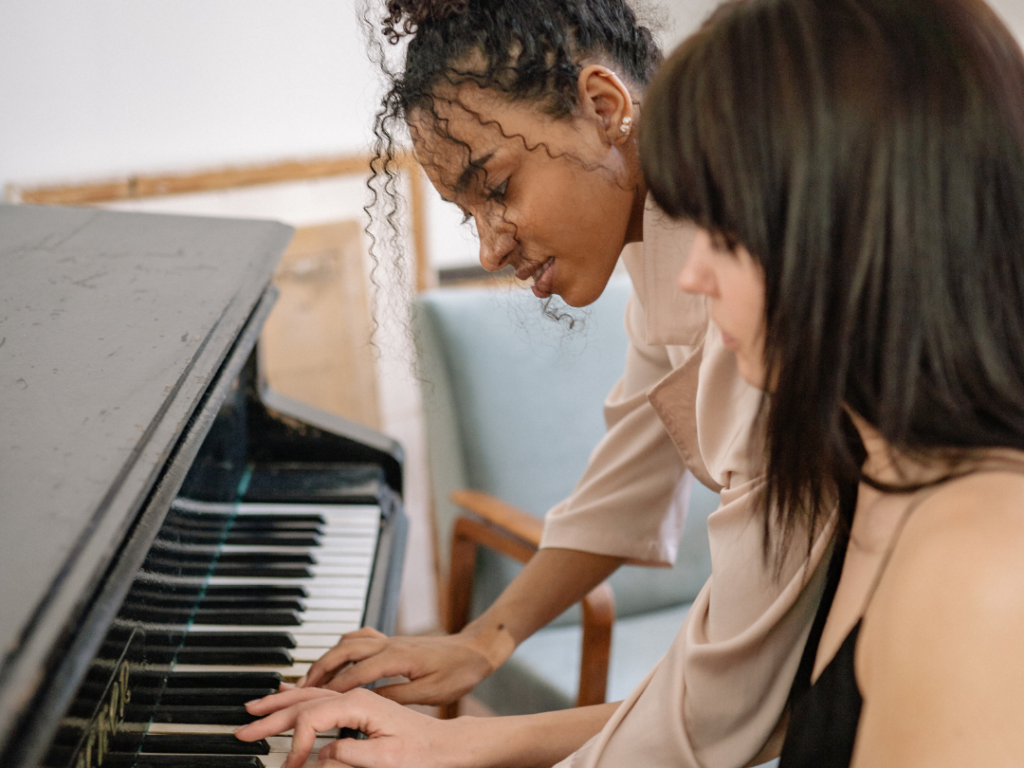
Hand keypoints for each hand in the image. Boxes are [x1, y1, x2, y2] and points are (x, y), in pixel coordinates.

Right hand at [236, 686, 454, 767]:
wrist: (447, 742)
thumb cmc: (424, 752)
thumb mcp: (390, 760)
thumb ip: (352, 756)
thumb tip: (319, 755)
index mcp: (362, 702)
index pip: (313, 716)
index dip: (295, 743)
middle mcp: (358, 691)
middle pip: (306, 697)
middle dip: (272, 715)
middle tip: (242, 731)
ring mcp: (360, 692)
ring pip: (313, 690)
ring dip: (282, 699)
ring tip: (256, 708)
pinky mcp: (364, 697)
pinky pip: (327, 687)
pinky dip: (304, 690)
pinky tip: (294, 691)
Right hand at [298, 627, 502, 704]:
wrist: (475, 650)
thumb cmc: (458, 672)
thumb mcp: (430, 693)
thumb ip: (397, 696)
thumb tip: (367, 703)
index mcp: (397, 657)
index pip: (355, 673)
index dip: (333, 688)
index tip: (312, 702)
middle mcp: (389, 643)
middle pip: (343, 651)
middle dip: (318, 669)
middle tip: (297, 689)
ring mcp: (390, 639)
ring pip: (348, 642)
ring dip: (326, 657)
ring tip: (308, 677)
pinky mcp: (392, 640)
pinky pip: (359, 637)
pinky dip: (342, 646)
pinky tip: (335, 658)